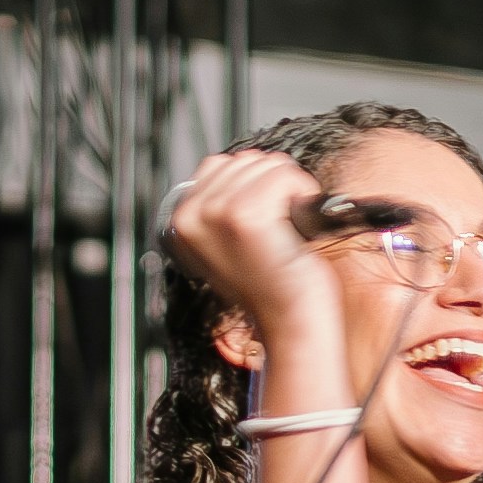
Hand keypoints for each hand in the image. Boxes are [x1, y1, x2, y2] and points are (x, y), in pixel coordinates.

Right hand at [161, 144, 347, 366]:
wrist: (289, 322)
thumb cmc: (269, 287)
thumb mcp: (227, 245)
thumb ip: (221, 207)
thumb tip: (242, 167)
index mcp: (180, 222)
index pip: (218, 166)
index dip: (252, 186)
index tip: (261, 223)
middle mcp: (191, 215)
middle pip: (243, 160)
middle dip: (271, 186)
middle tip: (277, 229)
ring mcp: (216, 213)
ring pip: (266, 164)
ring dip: (289, 190)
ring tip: (286, 229)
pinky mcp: (246, 215)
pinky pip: (285, 175)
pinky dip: (302, 193)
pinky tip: (297, 225)